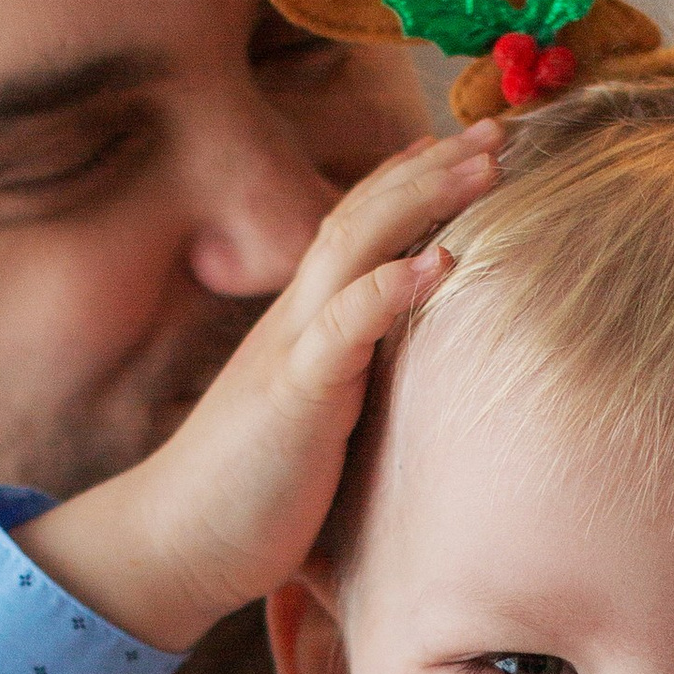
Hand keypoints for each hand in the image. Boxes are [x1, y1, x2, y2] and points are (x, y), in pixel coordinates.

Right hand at [22, 126, 496, 653]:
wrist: (176, 543)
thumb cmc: (248, 492)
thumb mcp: (313, 418)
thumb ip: (349, 381)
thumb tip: (396, 373)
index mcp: (305, 323)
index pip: (357, 228)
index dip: (408, 180)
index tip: (463, 145)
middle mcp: (298, 319)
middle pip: (365, 215)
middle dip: (433, 168)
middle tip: (497, 130)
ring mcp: (294, 350)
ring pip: (356, 246)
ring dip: (423, 199)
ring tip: (484, 165)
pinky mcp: (295, 396)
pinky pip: (344, 328)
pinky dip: (392, 287)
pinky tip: (442, 261)